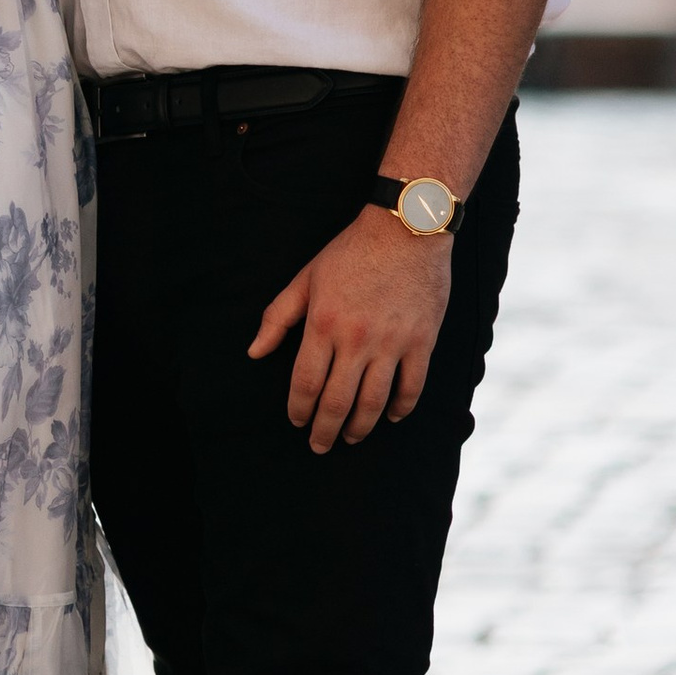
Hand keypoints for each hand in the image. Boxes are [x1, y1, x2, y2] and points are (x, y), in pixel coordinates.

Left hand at [248, 208, 454, 453]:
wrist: (407, 228)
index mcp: (323, 324)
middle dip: (324, 431)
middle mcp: (356, 339)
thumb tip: (254, 352)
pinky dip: (400, 408)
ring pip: (373, 402)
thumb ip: (278, 317)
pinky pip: (411, 387)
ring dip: (359, 427)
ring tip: (350, 437)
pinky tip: (390, 417)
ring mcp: (391, 343)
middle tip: (319, 445)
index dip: (299, 410)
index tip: (297, 422)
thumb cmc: (352, 252)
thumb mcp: (306, 278)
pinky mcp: (421, 342)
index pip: (305, 383)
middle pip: (337, 401)